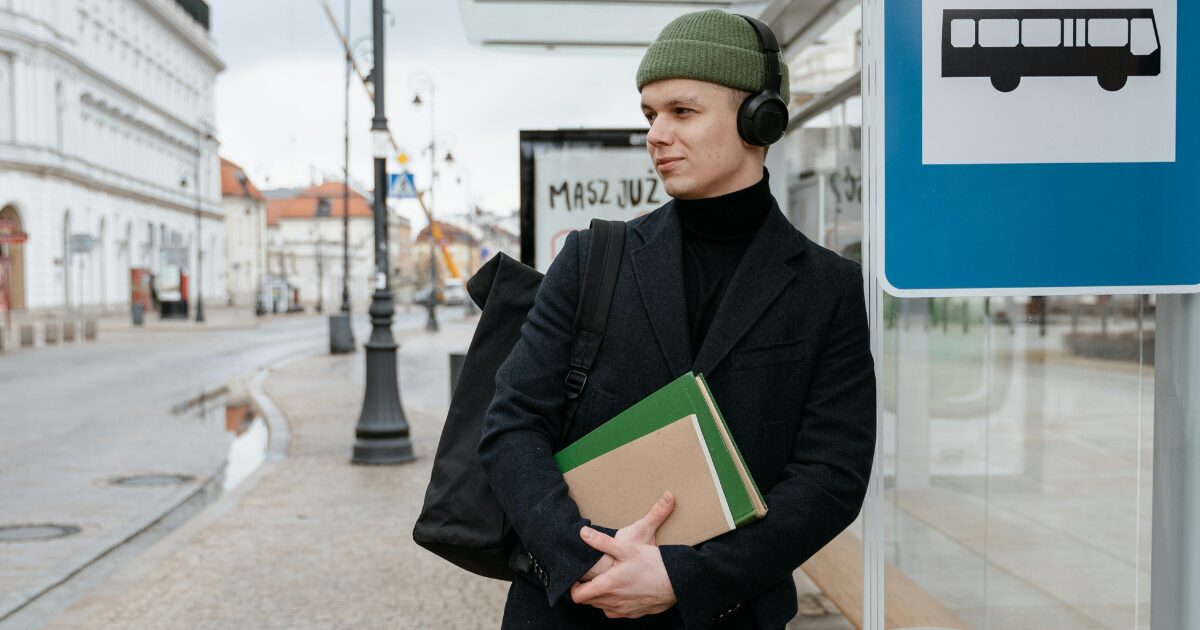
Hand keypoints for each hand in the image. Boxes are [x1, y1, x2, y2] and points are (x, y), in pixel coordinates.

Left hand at [571, 492, 676, 618]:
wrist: (677, 582)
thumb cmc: (652, 564)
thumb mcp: (626, 548)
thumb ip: (602, 541)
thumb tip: (583, 533)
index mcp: (607, 586)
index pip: (578, 596)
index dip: (574, 587)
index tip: (578, 578)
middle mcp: (613, 602)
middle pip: (589, 602)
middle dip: (587, 589)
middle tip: (593, 576)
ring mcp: (623, 611)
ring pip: (602, 607)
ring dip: (600, 596)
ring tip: (608, 581)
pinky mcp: (634, 614)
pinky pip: (616, 612)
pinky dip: (614, 603)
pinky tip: (623, 590)